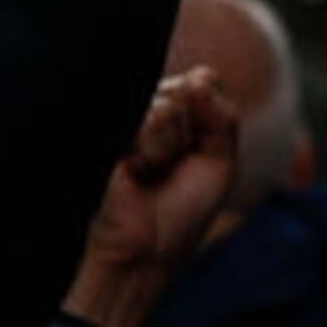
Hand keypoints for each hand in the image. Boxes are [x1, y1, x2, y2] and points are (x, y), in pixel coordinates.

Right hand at [64, 70, 242, 326]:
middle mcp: (147, 109)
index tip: (197, 152)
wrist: (143, 250)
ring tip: (150, 171)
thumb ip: (222, 116)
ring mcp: (124, 117)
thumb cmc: (181, 211)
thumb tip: (200, 76)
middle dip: (193, 134)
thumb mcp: (220, 161)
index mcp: (177, 113)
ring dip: (170, 147)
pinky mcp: (104, 129)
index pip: (206, 79)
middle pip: (189, 87)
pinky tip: (134, 170)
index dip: (211, 116)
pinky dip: (151, 151)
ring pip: (169, 103)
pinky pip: (146, 118)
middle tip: (170, 167)